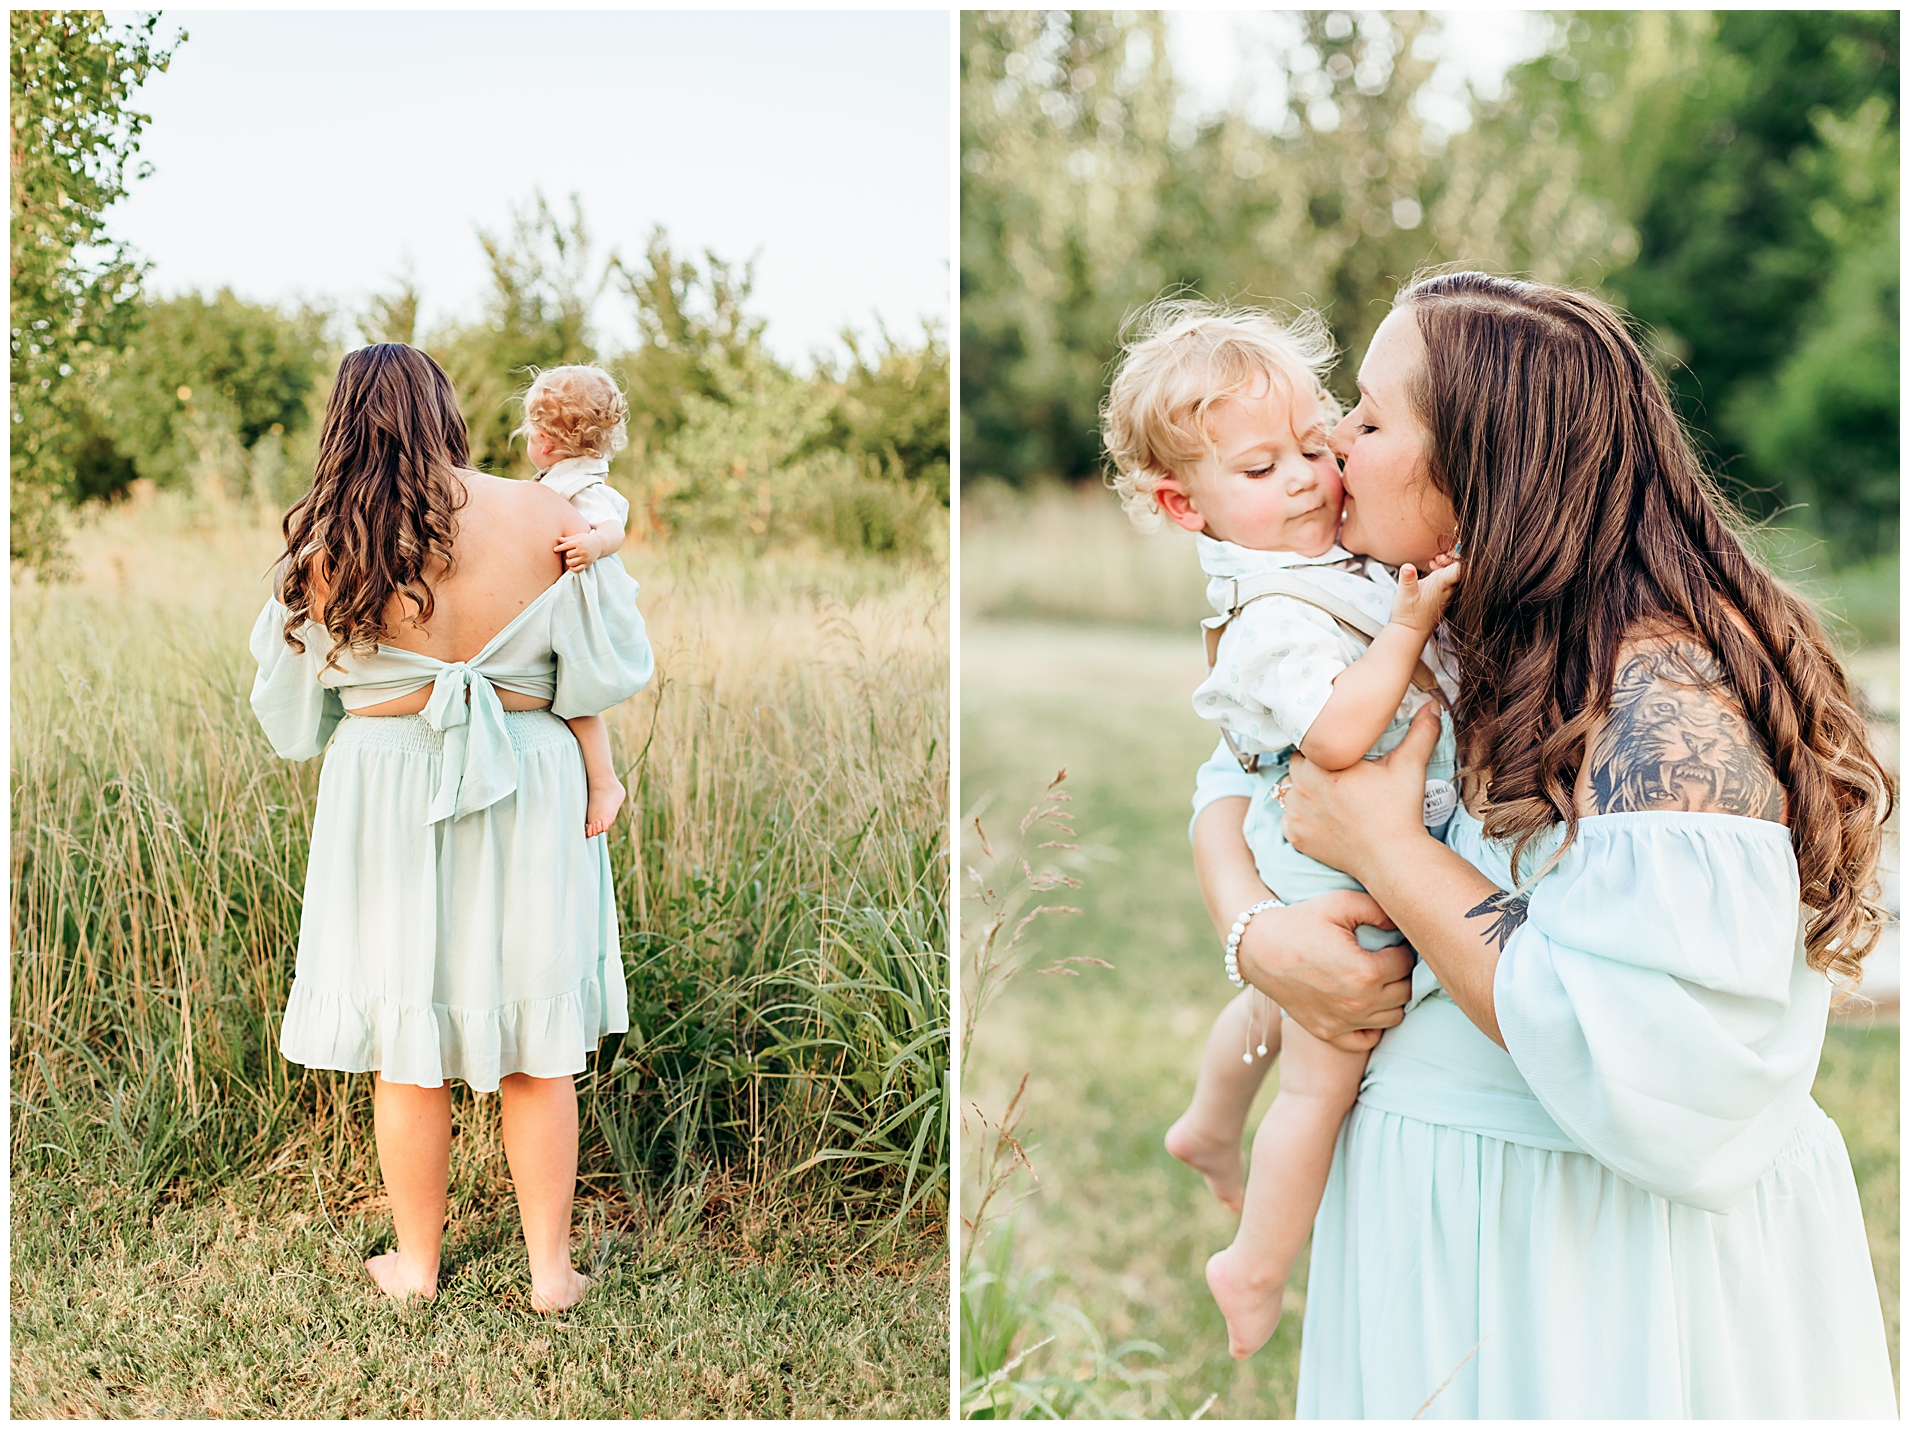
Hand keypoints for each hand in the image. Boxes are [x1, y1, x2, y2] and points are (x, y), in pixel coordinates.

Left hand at [554, 529, 603, 571]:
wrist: (600, 544)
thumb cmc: (586, 539)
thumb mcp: (578, 536)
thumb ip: (568, 539)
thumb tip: (558, 540)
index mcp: (579, 542)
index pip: (566, 546)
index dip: (559, 548)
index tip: (555, 549)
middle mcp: (582, 551)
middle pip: (568, 554)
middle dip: (567, 554)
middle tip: (570, 552)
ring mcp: (585, 558)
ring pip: (571, 563)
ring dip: (568, 561)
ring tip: (570, 559)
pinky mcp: (588, 564)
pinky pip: (577, 569)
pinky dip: (572, 568)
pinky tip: (572, 565)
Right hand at [1233, 892, 1413, 1049]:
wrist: (1258, 948)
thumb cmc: (1300, 922)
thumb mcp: (1340, 902)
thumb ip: (1379, 909)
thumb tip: (1402, 923)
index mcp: (1365, 972)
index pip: (1407, 963)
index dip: (1401, 948)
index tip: (1389, 941)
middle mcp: (1358, 1003)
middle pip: (1404, 992)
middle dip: (1400, 972)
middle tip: (1385, 957)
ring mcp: (1342, 1022)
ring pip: (1393, 1017)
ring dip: (1391, 998)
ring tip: (1377, 978)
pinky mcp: (1327, 1032)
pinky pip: (1367, 1040)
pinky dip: (1373, 1025)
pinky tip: (1364, 1004)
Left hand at [1283, 701, 1442, 881]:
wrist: (1392, 857)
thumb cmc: (1399, 810)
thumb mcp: (1410, 765)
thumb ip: (1420, 731)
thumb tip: (1433, 704)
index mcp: (1321, 764)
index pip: (1308, 742)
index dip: (1322, 746)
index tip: (1337, 753)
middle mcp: (1301, 787)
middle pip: (1297, 766)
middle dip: (1312, 767)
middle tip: (1338, 774)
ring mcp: (1295, 814)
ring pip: (1291, 792)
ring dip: (1305, 791)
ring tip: (1332, 796)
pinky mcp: (1295, 837)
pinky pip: (1289, 819)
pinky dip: (1302, 818)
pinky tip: (1324, 818)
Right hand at [1388, 559, 1460, 635]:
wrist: (1411, 632)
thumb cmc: (1408, 614)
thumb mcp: (1404, 594)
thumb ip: (1407, 578)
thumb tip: (1407, 567)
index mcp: (1444, 584)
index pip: (1461, 566)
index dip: (1456, 555)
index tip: (1442, 556)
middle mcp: (1450, 588)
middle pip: (1461, 567)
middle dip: (1451, 557)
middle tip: (1436, 559)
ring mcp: (1449, 592)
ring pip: (1456, 572)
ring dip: (1447, 564)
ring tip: (1434, 563)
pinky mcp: (1445, 595)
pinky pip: (1451, 579)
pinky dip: (1445, 571)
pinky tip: (1434, 570)